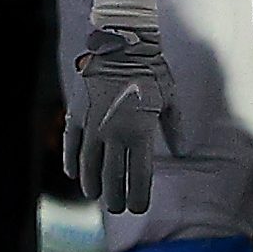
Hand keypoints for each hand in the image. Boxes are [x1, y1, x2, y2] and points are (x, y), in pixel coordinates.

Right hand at [67, 23, 175, 214]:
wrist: (120, 44)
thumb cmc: (151, 71)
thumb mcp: (170, 98)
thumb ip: (175, 127)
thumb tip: (181, 152)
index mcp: (140, 132)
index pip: (138, 176)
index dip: (138, 197)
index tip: (137, 208)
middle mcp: (114, 133)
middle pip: (111, 177)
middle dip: (115, 197)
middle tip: (117, 207)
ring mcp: (92, 125)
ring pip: (88, 166)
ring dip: (92, 185)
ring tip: (95, 195)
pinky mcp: (76, 114)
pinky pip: (71, 145)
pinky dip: (71, 162)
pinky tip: (74, 174)